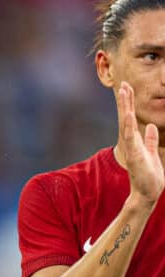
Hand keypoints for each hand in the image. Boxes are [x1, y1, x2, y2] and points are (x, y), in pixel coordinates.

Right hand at [117, 82, 164, 205]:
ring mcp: (132, 147)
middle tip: (123, 84)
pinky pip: (131, 138)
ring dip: (125, 107)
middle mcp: (132, 141)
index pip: (131, 117)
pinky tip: (128, 115)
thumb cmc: (150, 175)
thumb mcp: (153, 153)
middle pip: (127, 116)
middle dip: (125, 100)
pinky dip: (129, 126)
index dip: (129, 102)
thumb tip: (151, 127)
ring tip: (124, 92)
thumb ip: (151, 140)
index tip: (127, 87)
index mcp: (136, 140)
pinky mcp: (134, 155)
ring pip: (127, 123)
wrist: (147, 192)